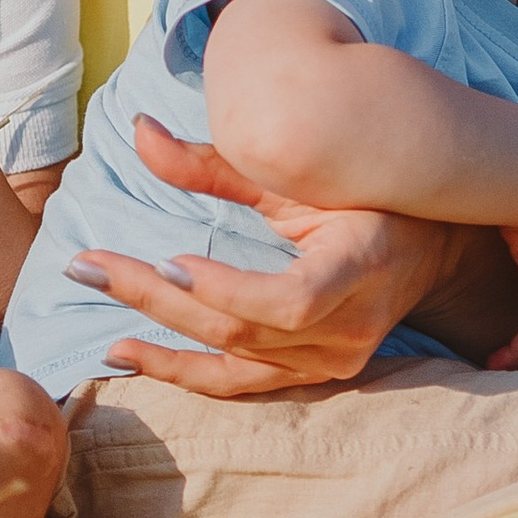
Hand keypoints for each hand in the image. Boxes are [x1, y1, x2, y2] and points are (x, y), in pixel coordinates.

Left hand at [85, 116, 472, 398]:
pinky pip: (242, 385)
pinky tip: (131, 354)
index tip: (170, 260)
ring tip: (98, 318)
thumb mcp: (299, 172)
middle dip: (159, 299)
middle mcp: (351, 327)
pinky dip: (183, 372)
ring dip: (161, 342)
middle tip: (88, 266)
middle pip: (244, 329)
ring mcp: (335, 360)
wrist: (429, 247)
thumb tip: (138, 133)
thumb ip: (217, 162)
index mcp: (360, 264)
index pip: (292, 300)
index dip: (228, 290)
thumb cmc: (360, 194)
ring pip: (236, 362)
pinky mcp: (315, 376)